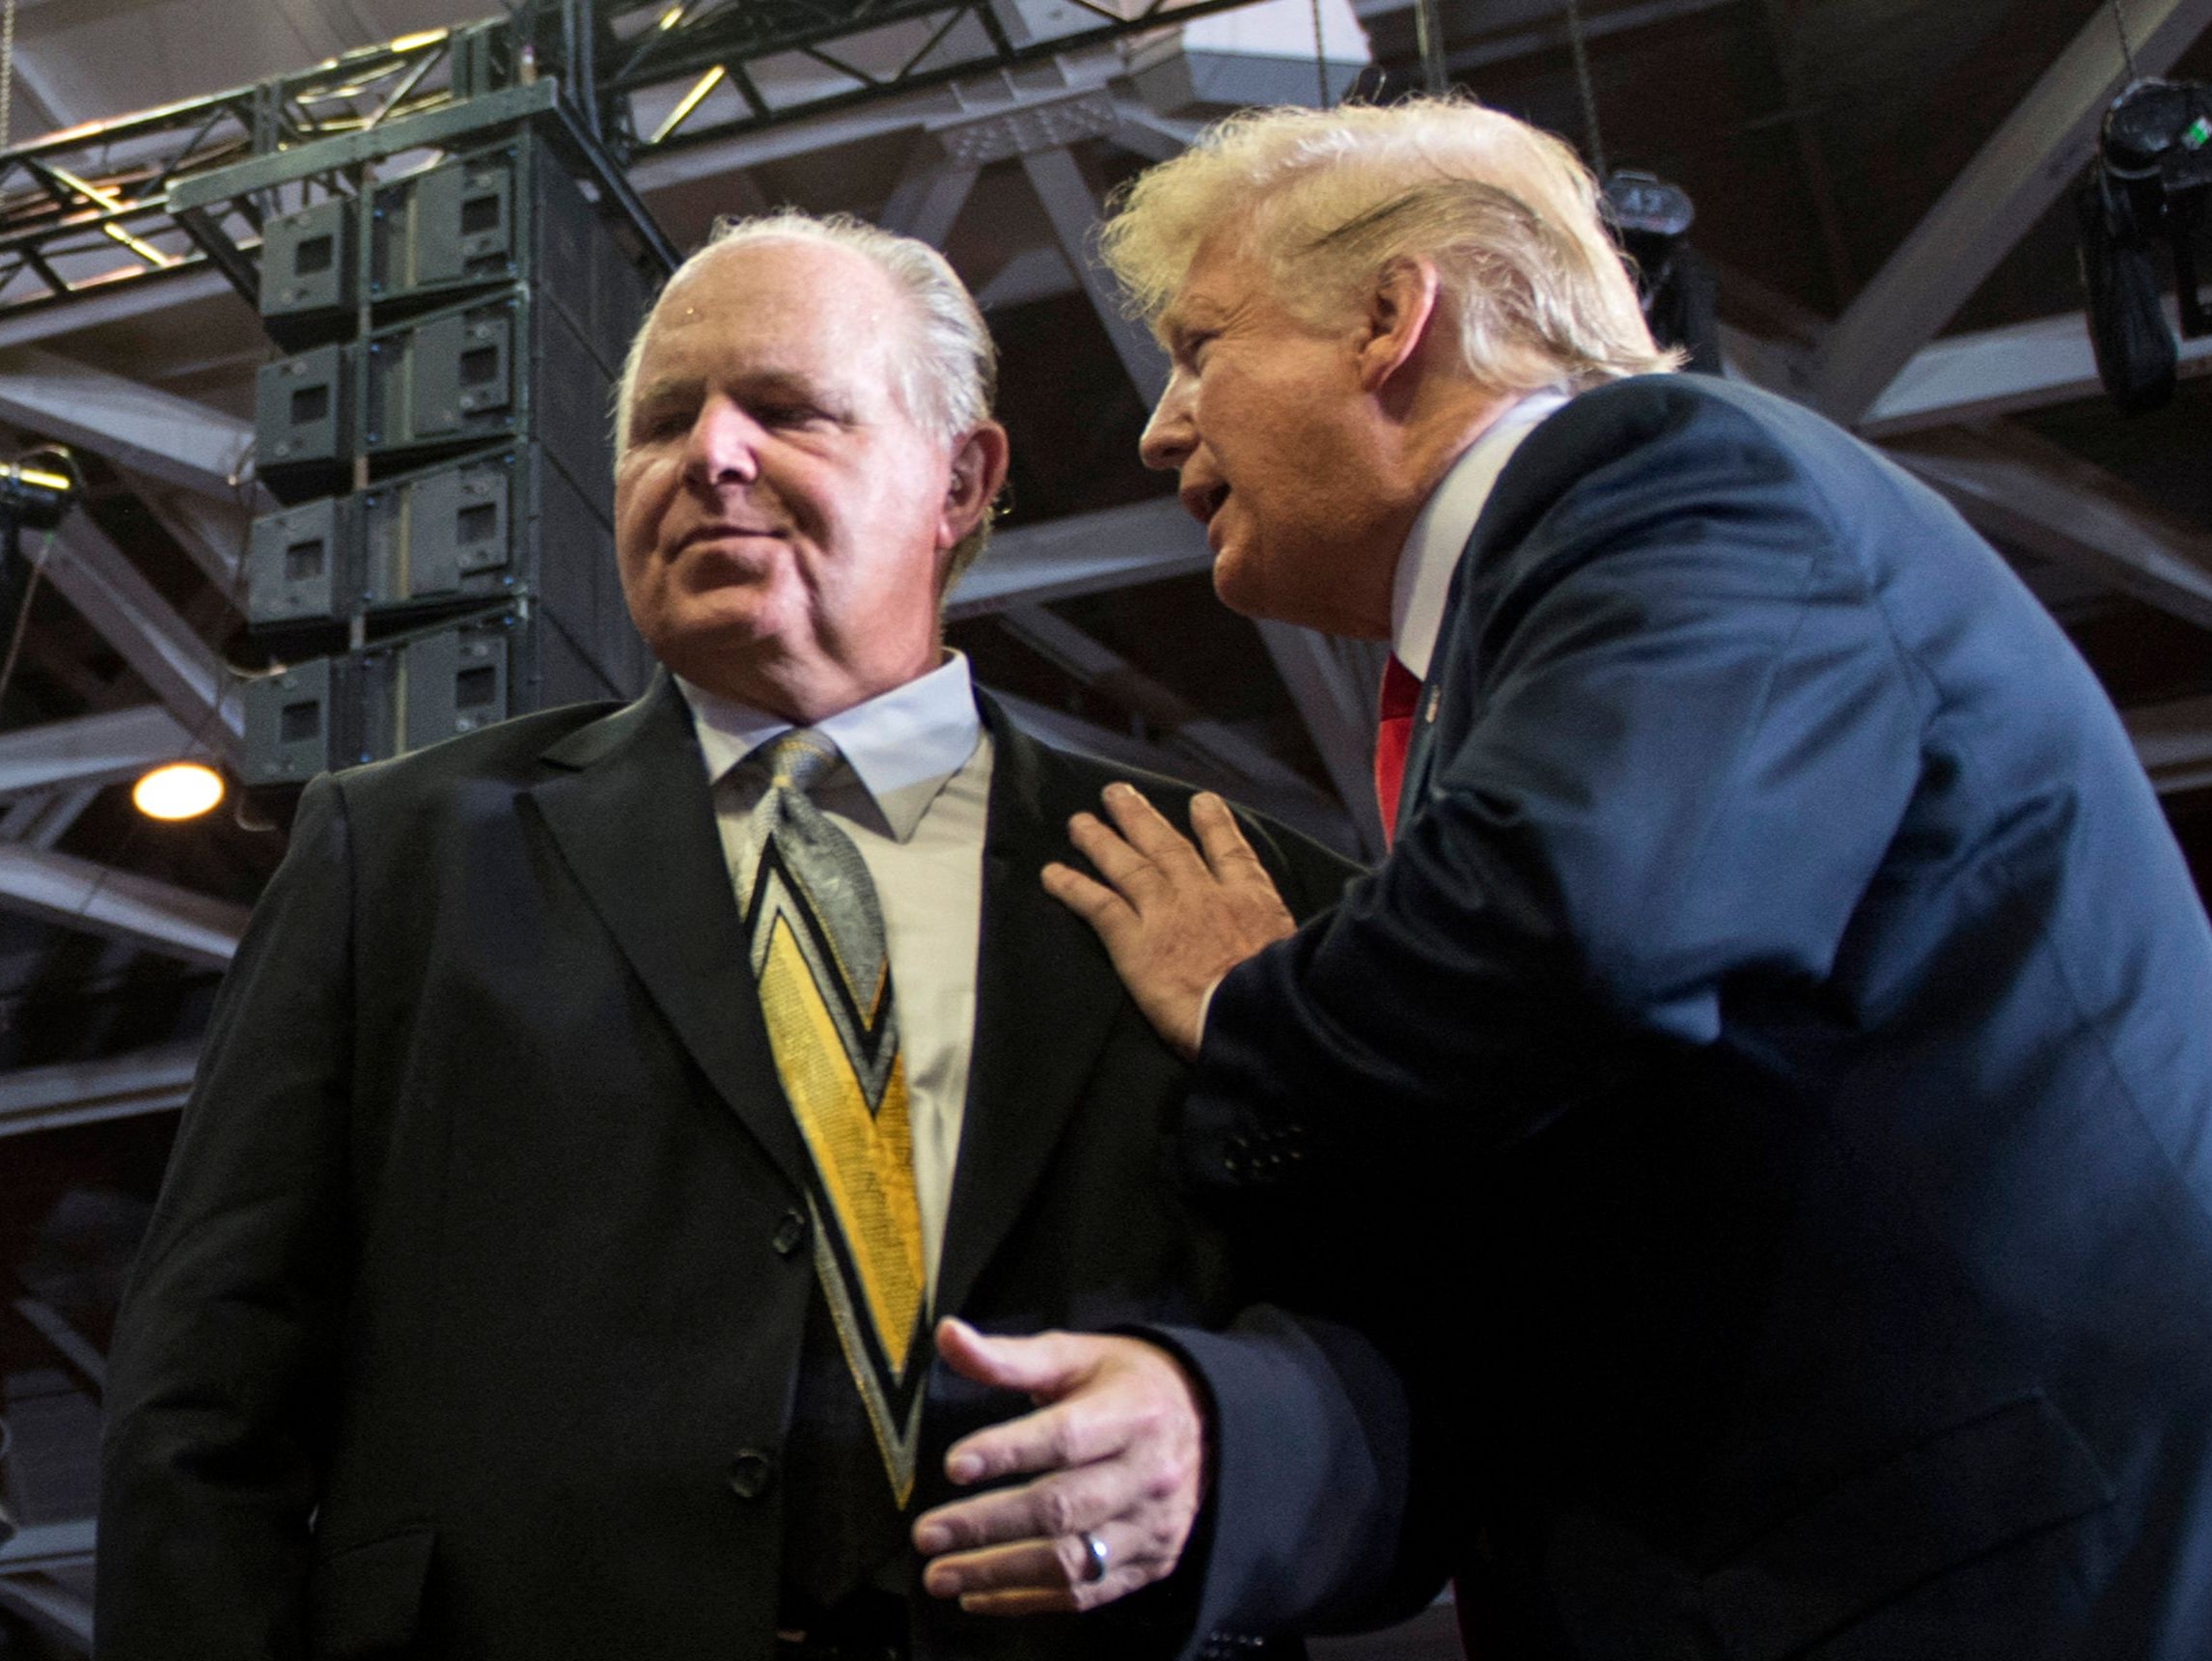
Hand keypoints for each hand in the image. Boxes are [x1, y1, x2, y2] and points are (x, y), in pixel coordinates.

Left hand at [912, 1316, 1209, 1615]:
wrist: (1207, 1420)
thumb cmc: (1126, 1384)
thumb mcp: (1074, 1357)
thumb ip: (1008, 1357)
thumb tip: (948, 1335)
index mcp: (1130, 1413)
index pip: (1065, 1437)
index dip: (1007, 1451)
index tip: (953, 1464)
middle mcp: (1147, 1473)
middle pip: (1062, 1507)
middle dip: (987, 1525)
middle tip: (927, 1534)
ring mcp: (1151, 1525)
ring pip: (1071, 1562)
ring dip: (998, 1573)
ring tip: (940, 1575)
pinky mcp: (1150, 1563)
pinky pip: (1085, 1594)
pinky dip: (1027, 1600)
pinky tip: (980, 1596)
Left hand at [1041, 785, 1295, 1058]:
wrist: (1257, 1016)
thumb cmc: (1284, 999)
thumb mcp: (1295, 954)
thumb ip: (1280, 940)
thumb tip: (1284, 948)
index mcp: (1250, 901)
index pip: (1231, 853)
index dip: (1215, 825)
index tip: (1202, 802)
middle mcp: (1205, 895)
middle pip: (1168, 846)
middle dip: (1141, 818)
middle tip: (1119, 794)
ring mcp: (1167, 914)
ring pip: (1129, 865)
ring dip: (1101, 840)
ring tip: (1079, 821)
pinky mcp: (1135, 941)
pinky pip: (1098, 905)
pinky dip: (1073, 886)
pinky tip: (1051, 874)